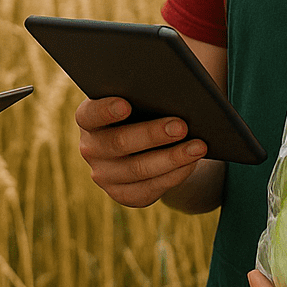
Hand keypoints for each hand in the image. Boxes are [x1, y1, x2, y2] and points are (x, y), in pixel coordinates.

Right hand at [74, 96, 206, 207]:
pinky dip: (175, 174)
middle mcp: (91, 149)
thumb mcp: (140, 99)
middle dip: (152, 134)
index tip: (126, 104)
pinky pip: (150, 188)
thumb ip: (146, 93)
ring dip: (172, 158)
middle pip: (119, 143)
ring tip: (198, 146)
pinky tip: (192, 162)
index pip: (90, 114)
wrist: (146, 145)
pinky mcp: (124, 194)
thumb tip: (174, 92)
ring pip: (139, 169)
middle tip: (181, 125)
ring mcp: (105, 176)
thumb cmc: (144, 109)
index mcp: (88, 119)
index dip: (105, 110)